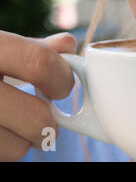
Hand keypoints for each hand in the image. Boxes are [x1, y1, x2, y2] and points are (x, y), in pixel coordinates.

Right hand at [0, 31, 75, 160]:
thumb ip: (30, 49)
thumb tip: (68, 46)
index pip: (38, 63)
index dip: (62, 77)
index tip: (63, 85)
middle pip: (35, 116)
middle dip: (49, 122)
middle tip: (47, 118)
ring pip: (16, 148)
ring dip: (23, 141)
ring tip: (9, 125)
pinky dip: (3, 149)